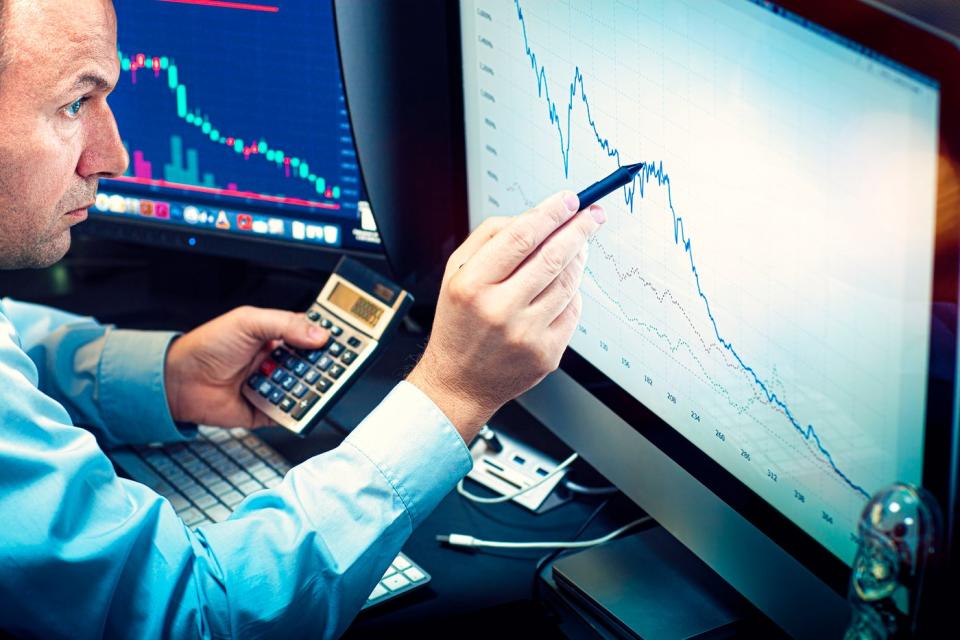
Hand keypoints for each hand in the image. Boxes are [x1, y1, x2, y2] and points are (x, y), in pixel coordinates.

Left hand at [164, 306, 329, 427]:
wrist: (180, 382)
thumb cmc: (206, 346)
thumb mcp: (248, 322)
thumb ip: (286, 325)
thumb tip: (319, 334)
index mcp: (277, 334)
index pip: (312, 331)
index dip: (330, 333)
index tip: (350, 335)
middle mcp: (279, 359)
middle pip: (315, 361)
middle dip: (328, 362)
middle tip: (341, 362)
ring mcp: (275, 384)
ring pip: (307, 387)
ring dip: (314, 385)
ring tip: (317, 382)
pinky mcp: (268, 410)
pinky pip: (291, 413)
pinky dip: (299, 411)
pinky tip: (301, 404)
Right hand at [406, 191, 605, 441]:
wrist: (459, 382)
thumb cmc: (459, 323)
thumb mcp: (457, 273)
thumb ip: (490, 237)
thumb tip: (536, 216)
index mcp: (472, 285)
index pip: (521, 237)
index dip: (551, 213)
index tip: (570, 200)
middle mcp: (499, 309)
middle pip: (552, 257)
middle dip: (578, 229)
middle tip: (592, 214)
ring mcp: (526, 334)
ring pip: (568, 282)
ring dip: (579, 258)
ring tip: (579, 245)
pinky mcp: (546, 353)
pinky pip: (572, 310)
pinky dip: (573, 292)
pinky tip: (564, 284)